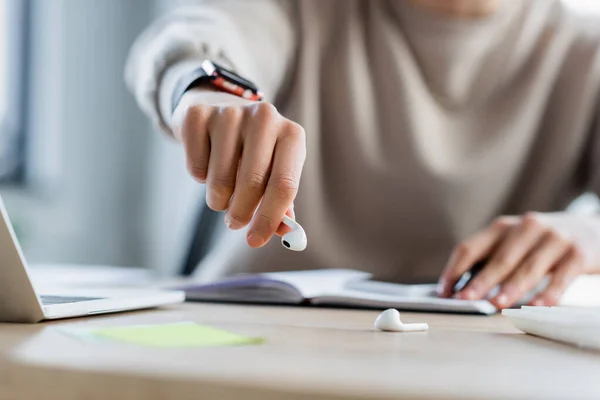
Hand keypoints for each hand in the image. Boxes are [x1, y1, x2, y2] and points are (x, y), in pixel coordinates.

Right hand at [171, 88, 305, 247]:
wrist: (220, 113)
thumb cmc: (255, 155)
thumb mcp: (275, 174)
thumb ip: (282, 206)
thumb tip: (287, 235)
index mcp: (292, 135)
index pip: (285, 185)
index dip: (269, 219)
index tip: (254, 241)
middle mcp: (265, 118)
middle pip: (252, 184)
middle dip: (240, 214)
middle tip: (234, 223)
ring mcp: (230, 113)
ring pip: (220, 180)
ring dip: (218, 200)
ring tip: (222, 193)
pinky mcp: (198, 115)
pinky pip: (195, 167)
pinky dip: (199, 178)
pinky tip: (207, 164)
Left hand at [437, 213, 599, 308]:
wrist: (594, 229)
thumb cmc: (542, 242)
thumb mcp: (516, 242)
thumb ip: (492, 258)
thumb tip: (461, 289)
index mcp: (503, 226)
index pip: (470, 247)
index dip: (454, 270)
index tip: (444, 291)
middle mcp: (526, 227)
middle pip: (498, 258)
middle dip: (480, 281)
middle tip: (465, 301)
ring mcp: (553, 238)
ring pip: (528, 267)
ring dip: (511, 288)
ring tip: (497, 305)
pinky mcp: (578, 253)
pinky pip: (561, 277)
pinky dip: (548, 293)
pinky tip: (536, 307)